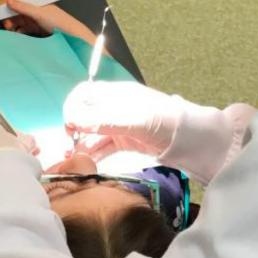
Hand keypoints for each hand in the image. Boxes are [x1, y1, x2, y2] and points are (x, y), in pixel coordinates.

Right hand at [0, 0, 95, 42]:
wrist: (74, 38)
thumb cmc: (61, 23)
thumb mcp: (41, 13)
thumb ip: (25, 7)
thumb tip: (9, 1)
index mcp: (36, 2)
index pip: (15, 1)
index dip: (2, 5)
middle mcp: (35, 10)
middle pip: (15, 12)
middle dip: (7, 17)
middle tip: (4, 25)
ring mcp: (36, 21)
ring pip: (18, 22)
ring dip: (12, 26)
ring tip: (10, 30)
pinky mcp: (38, 31)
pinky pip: (23, 30)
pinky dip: (17, 32)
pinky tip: (15, 35)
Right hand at [63, 82, 188, 158]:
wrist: (189, 138)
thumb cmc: (162, 121)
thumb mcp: (132, 120)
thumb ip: (102, 120)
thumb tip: (72, 120)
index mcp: (115, 94)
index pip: (84, 94)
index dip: (73, 108)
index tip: (69, 125)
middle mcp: (114, 108)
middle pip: (85, 116)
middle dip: (74, 130)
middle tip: (68, 147)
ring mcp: (119, 125)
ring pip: (93, 134)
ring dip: (82, 145)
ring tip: (72, 161)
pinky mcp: (125, 141)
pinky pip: (104, 146)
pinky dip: (94, 154)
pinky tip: (86, 164)